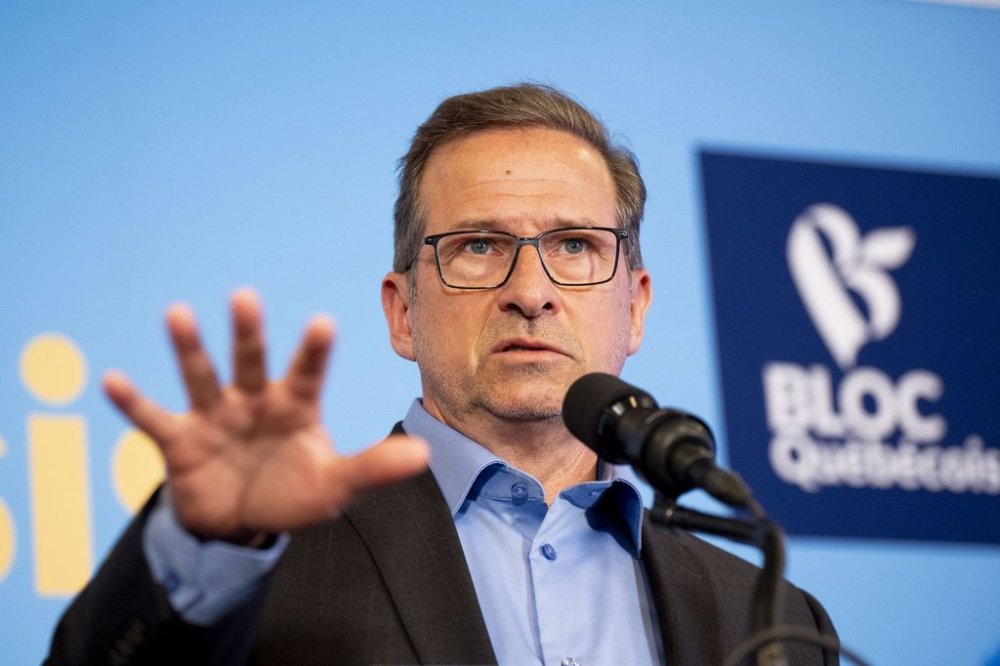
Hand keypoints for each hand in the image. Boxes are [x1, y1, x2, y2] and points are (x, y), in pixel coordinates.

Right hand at [103, 288, 428, 542]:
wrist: (242, 521)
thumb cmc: (293, 492)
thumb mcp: (334, 485)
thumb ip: (373, 469)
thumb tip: (423, 457)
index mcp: (295, 406)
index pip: (308, 374)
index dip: (314, 351)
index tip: (323, 322)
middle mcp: (254, 401)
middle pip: (252, 362)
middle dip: (248, 332)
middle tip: (245, 296)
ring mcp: (215, 417)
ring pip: (201, 376)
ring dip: (189, 348)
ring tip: (177, 313)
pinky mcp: (180, 440)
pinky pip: (153, 418)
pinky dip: (132, 402)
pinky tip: (111, 380)